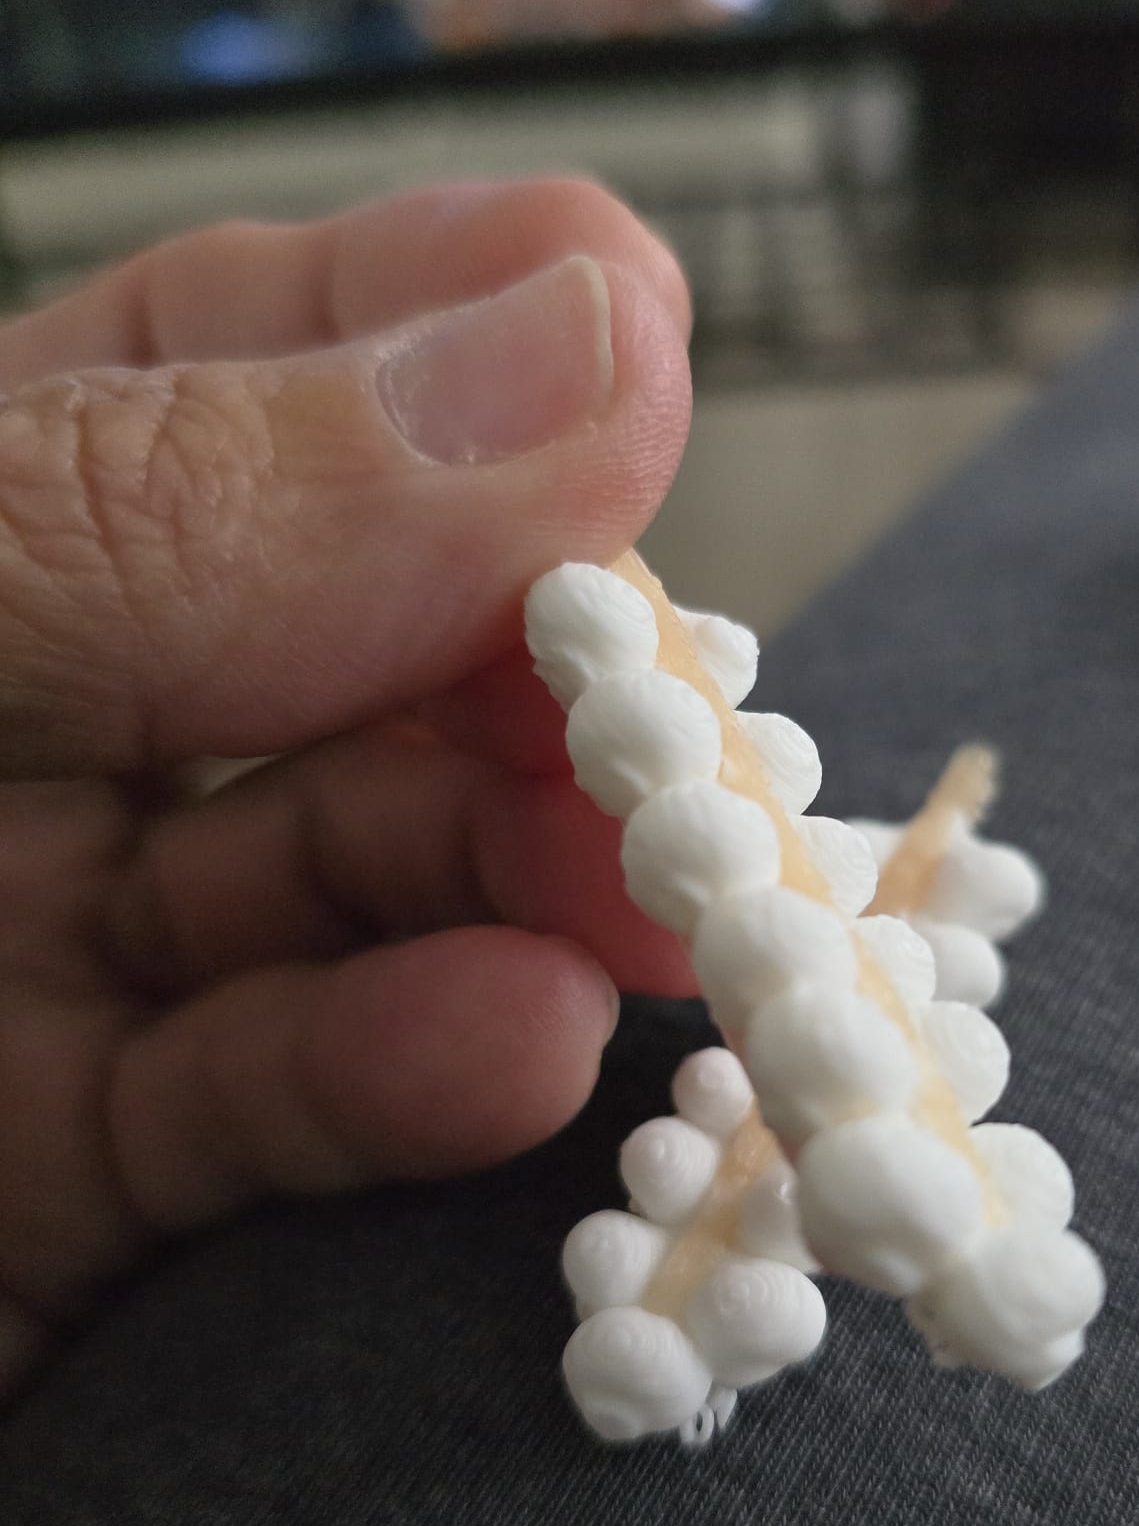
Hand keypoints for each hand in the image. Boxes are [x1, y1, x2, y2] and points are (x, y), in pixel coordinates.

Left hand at [0, 177, 696, 1398]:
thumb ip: (181, 499)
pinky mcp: (64, 1189)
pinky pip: (263, 1106)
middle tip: (684, 717)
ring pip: (349, 885)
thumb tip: (593, 339)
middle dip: (533, 667)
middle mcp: (4, 715)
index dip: (432, 336)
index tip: (628, 342)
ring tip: (644, 908)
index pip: (219, 359)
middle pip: (345, 645)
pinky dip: (405, 1081)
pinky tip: (510, 1049)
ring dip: (515, 888)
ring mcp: (37, 956)